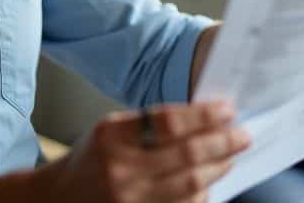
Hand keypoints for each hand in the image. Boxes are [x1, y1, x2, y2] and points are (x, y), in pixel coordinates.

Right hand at [40, 101, 250, 202]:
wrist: (60, 198)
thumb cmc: (92, 159)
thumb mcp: (111, 130)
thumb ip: (149, 125)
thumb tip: (204, 118)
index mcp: (113, 134)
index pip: (170, 120)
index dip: (205, 115)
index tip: (228, 109)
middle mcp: (121, 167)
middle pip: (188, 154)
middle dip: (222, 142)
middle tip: (242, 134)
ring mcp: (130, 198)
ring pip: (191, 184)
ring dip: (217, 168)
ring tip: (230, 156)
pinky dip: (201, 194)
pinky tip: (209, 183)